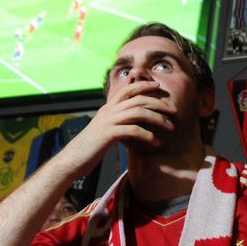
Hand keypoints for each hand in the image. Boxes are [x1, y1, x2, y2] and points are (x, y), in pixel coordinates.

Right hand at [56, 81, 175, 177]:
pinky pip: (133, 130)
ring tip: (170, 127)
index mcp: (107, 108)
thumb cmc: (90, 148)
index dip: (144, 85)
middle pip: (138, 99)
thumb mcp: (105, 131)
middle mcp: (108, 111)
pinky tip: (156, 142)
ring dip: (157, 118)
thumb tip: (133, 124)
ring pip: (138, 112)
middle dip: (159, 103)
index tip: (159, 87)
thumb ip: (118, 123)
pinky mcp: (108, 134)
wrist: (72, 160)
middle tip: (174, 111)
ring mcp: (108, 121)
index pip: (128, 89)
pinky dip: (147, 135)